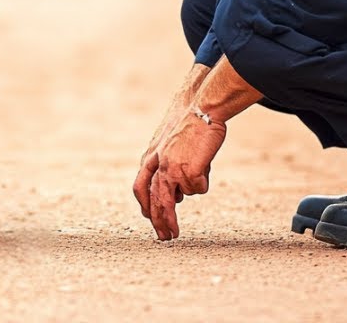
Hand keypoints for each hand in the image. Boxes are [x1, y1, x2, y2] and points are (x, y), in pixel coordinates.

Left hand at [132, 111, 227, 239]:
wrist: (201, 108)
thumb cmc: (189, 124)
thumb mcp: (171, 145)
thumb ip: (169, 168)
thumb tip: (178, 194)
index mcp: (150, 158)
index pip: (141, 188)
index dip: (144, 206)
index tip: (149, 220)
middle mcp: (157, 166)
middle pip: (155, 202)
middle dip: (157, 223)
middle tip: (164, 239)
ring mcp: (171, 169)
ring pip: (177, 198)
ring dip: (179, 206)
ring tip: (180, 218)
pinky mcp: (188, 171)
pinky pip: (198, 189)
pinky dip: (203, 181)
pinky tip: (205, 166)